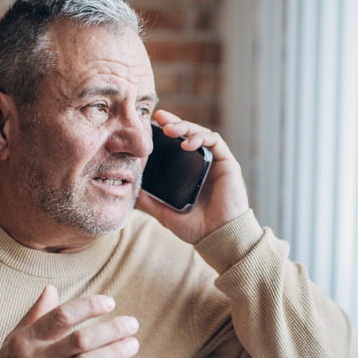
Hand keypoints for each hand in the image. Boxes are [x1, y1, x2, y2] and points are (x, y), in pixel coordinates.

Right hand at [0, 285, 140, 357]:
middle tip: (132, 324)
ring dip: (114, 354)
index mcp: (27, 340)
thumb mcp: (14, 339)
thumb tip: (51, 288)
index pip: (62, 315)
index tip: (110, 303)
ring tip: (133, 345)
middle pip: (80, 340)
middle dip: (110, 330)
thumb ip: (35, 315)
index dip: (89, 306)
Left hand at [136, 110, 249, 243]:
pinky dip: (201, 138)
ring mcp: (215, 162)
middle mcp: (202, 164)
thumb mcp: (165, 214)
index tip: (150, 123)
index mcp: (189, 172)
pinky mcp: (227, 163)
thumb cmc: (196, 228)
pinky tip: (187, 144)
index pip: (176, 145)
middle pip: (188, 134)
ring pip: (201, 133)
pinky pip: (215, 142)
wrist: (218, 238)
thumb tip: (130, 192)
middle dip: (174, 123)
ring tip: (170, 130)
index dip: (165, 131)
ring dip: (185, 127)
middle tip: (159, 119)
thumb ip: (149, 202)